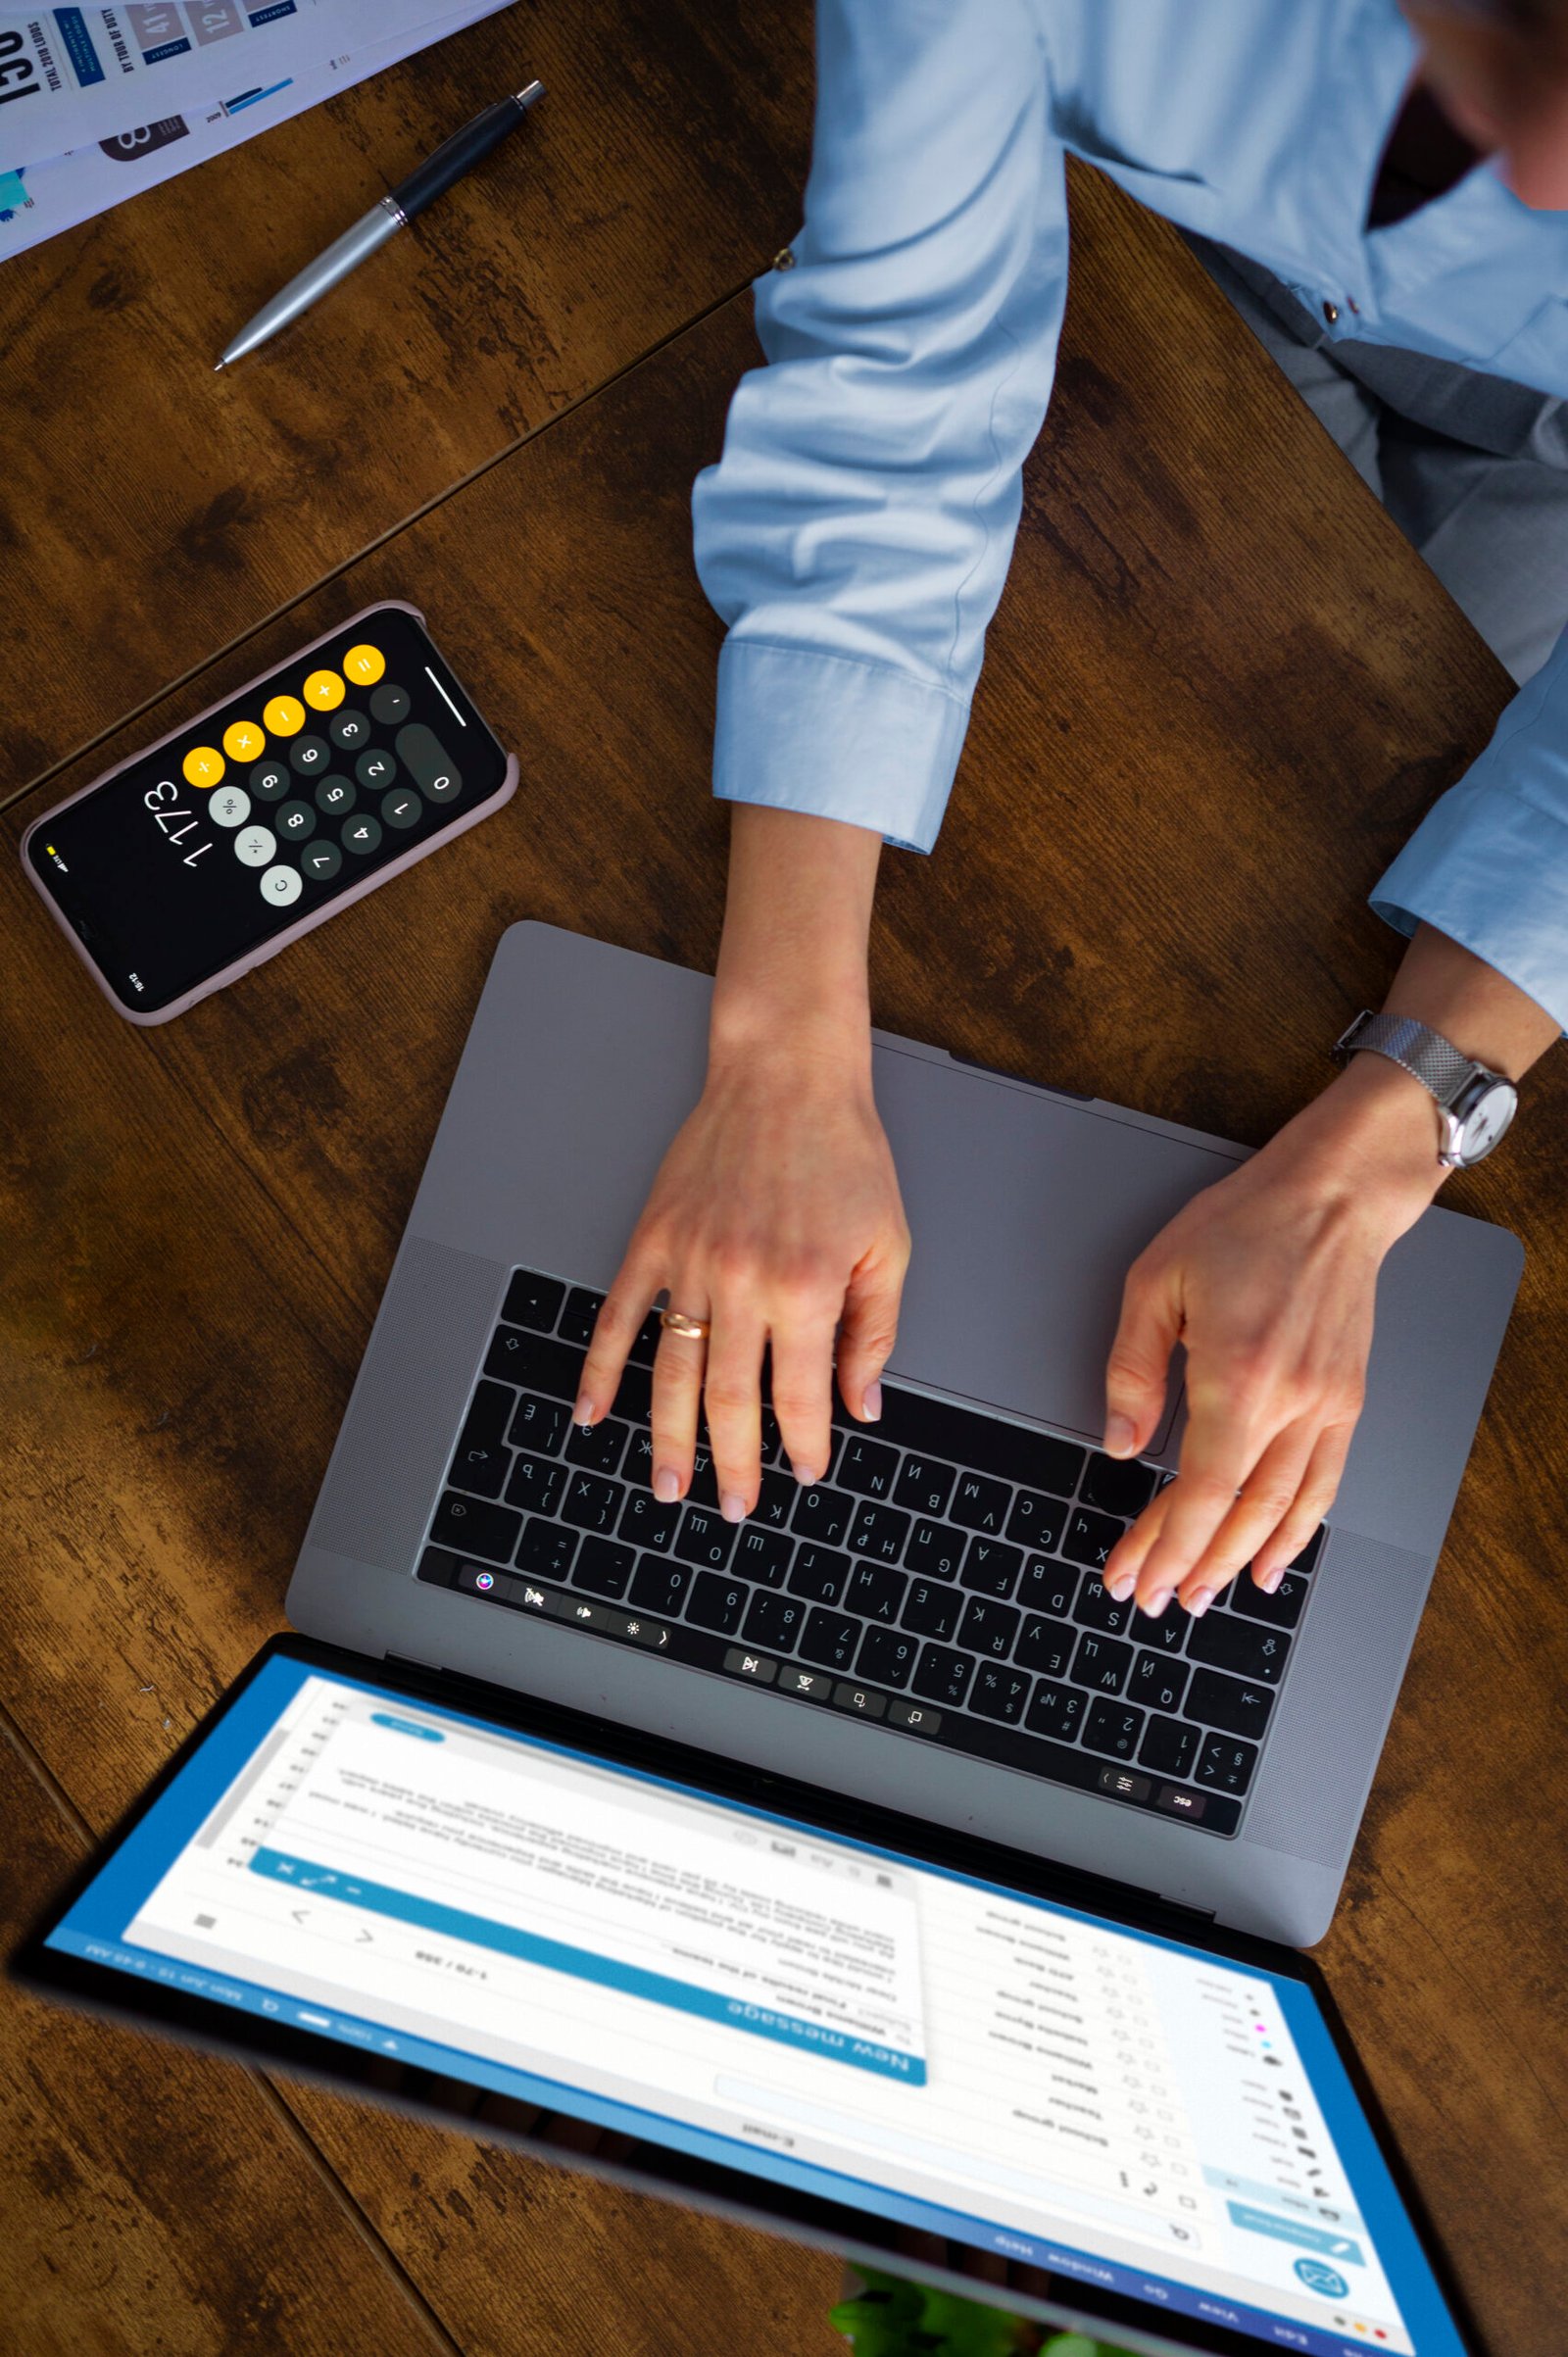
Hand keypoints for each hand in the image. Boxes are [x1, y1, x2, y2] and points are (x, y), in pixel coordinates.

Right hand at [575, 1038, 910, 1516]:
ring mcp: (691, 1262)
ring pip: (672, 1373)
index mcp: (806, 1288)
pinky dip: (599, 1369)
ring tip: (668, 1485)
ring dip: (667, 1439)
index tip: (805, 1473)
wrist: (787, 1075)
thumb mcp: (887, 1246)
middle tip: (735, 1507)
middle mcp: (744, 1282)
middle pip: (729, 1401)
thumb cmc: (844, 1154)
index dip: (802, 1445)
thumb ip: (874, 1333)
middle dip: (734, 1465)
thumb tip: (859, 1405)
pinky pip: (618, 1316)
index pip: (800, 1395)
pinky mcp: (654, 1240)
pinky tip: (590, 1412)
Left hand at [1099, 1056, 1446, 1617]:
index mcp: (1238, 1375)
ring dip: (1241, 1561)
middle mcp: (1292, 1401)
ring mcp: (1327, 1405)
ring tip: (1203, 1594)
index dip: (1164, 1543)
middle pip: (1239, 1514)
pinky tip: (1274, 1559)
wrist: (1332, 1198)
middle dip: (1192, 1566)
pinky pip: (1325, 1485)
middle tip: (1156, 1599)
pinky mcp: (1347, 1401)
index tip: (1133, 1575)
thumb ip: (1132, 1369)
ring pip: (1285, 1510)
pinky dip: (1299, 1531)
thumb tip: (1123, 1443)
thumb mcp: (1155, 1282)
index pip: (1200, 1491)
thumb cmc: (1245, 1226)